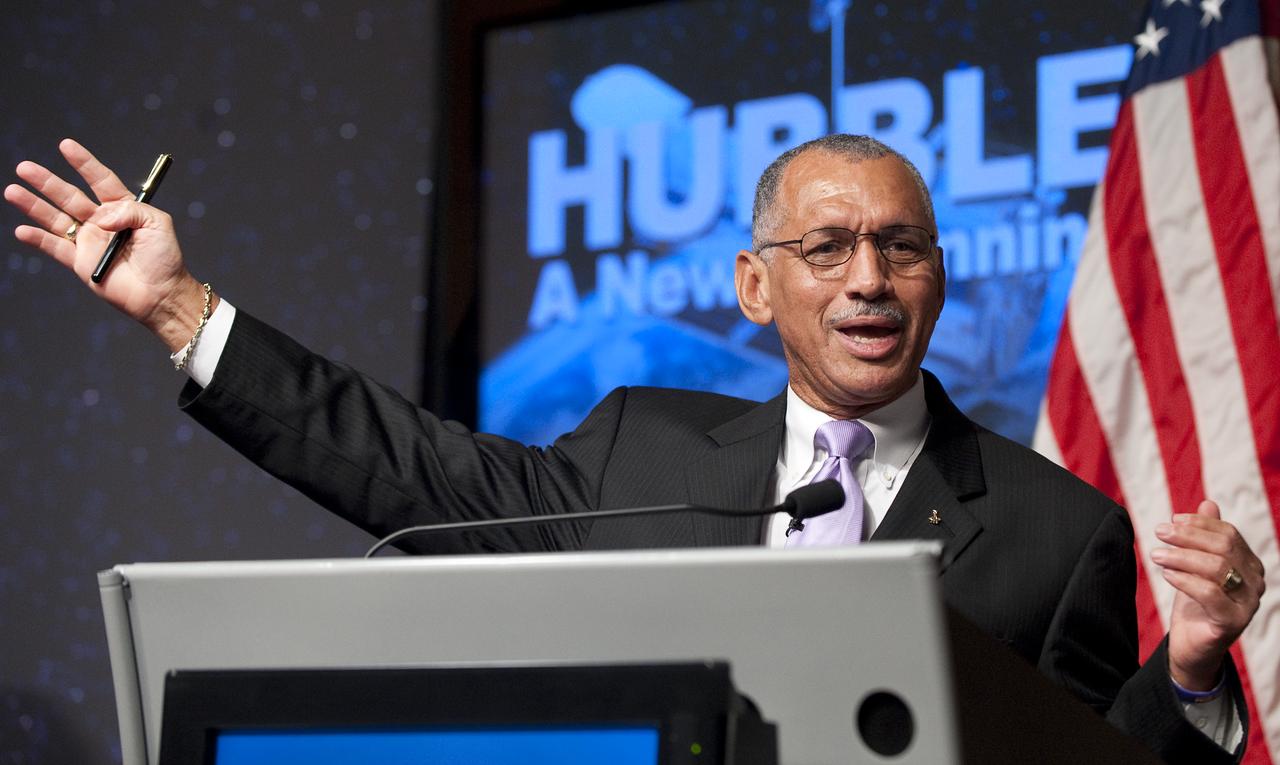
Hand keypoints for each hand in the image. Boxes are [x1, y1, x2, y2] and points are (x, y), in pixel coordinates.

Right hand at [4, 139, 211, 351]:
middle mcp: (102, 222)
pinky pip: (54, 247)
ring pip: (55, 218)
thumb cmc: (165, 258)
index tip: (66, 145)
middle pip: (69, 196)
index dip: (83, 163)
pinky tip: (22, 230)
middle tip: (25, 167)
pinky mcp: (80, 263)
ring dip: (33, 205)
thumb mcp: (158, 223)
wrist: (161, 294)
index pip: (100, 180)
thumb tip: (101, 216)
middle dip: (46, 181)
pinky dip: (37, 239)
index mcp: (123, 208)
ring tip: (13, 190)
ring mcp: (89, 241)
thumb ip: (131, 211)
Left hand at [1152, 500, 1264, 689]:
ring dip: (1181, 557)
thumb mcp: (1196, 565)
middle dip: (1188, 536)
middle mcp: (1255, 583)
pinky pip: (1209, 593)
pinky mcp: (1232, 622)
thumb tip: (1208, 503)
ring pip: (1216, 568)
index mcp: (1250, 565)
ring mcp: (1247, 604)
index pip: (1228, 534)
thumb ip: (1204, 537)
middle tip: (1159, 533)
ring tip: (1156, 555)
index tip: (1172, 520)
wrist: (1191, 644)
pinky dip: (1184, 580)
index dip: (1199, 524)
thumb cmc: (1195, 602)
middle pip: (1224, 547)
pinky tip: (1166, 574)